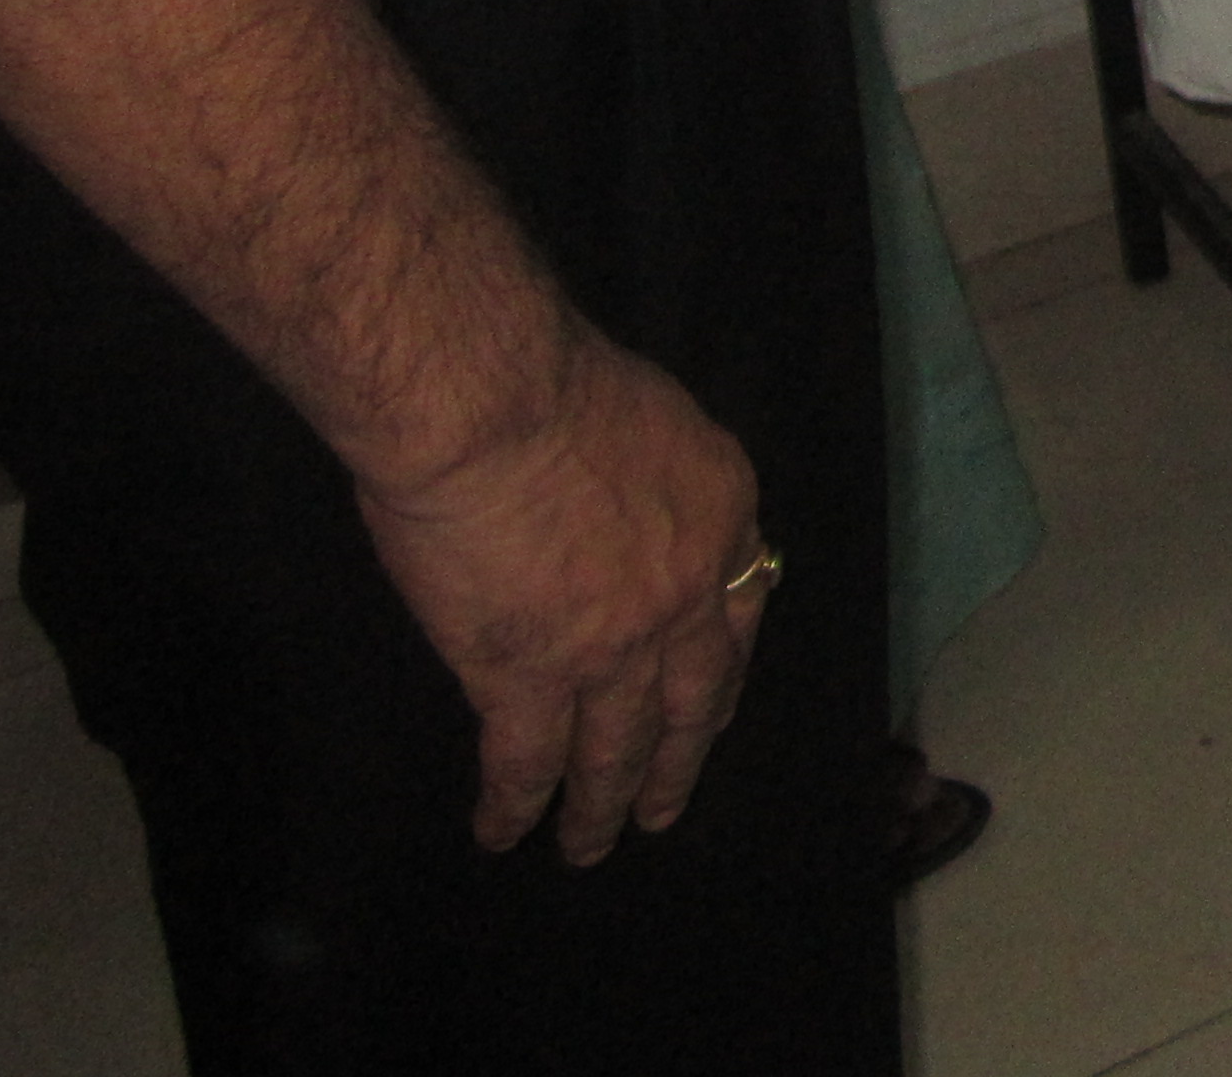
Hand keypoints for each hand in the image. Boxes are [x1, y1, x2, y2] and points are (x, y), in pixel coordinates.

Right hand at [354, 329, 770, 862]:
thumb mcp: (662, 421)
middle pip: (692, 702)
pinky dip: (515, 804)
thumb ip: (665, 483)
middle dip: (677, 763)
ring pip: (615, 750)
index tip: (709, 710)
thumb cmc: (558, 386)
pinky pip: (527, 762)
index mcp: (723, 518)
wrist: (493, 404)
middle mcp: (686, 595)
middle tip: (661, 809)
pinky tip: (501, 830)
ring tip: (588, 845)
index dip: (719, 674)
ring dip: (602, 804)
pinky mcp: (529, 679)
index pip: (739, 616)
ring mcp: (614, 648)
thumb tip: (643, 514)